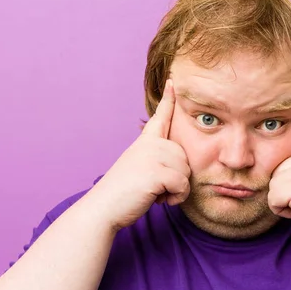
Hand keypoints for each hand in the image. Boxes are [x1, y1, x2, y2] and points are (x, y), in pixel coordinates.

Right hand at [88, 79, 190, 229]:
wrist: (104, 208)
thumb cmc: (124, 193)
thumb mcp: (140, 168)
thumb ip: (158, 160)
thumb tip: (180, 163)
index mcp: (145, 141)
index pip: (160, 117)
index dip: (169, 100)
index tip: (173, 81)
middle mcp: (150, 144)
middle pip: (185, 158)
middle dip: (176, 179)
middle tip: (154, 187)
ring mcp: (153, 155)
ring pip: (186, 172)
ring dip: (176, 190)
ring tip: (154, 193)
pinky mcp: (157, 171)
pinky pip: (183, 184)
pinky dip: (176, 197)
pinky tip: (159, 200)